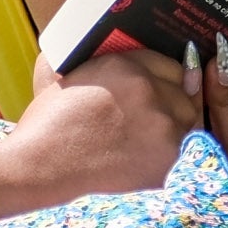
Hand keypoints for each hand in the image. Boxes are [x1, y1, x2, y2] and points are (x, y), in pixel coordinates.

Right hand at [0, 47, 210, 210]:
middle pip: (183, 91)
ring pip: (187, 120)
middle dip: (171, 102)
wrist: (40, 167)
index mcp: (124, 65)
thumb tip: (132, 61)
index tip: (158, 89)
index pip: (167, 63)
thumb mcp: (72, 75)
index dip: (163, 78)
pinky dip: (170, 154)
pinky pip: (183, 150)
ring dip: (174, 128)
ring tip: (146, 142)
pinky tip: (147, 159)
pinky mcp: (166, 159)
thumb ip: (106, 64)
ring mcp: (160, 126)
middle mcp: (148, 90)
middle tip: (149, 121)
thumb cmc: (48, 125)